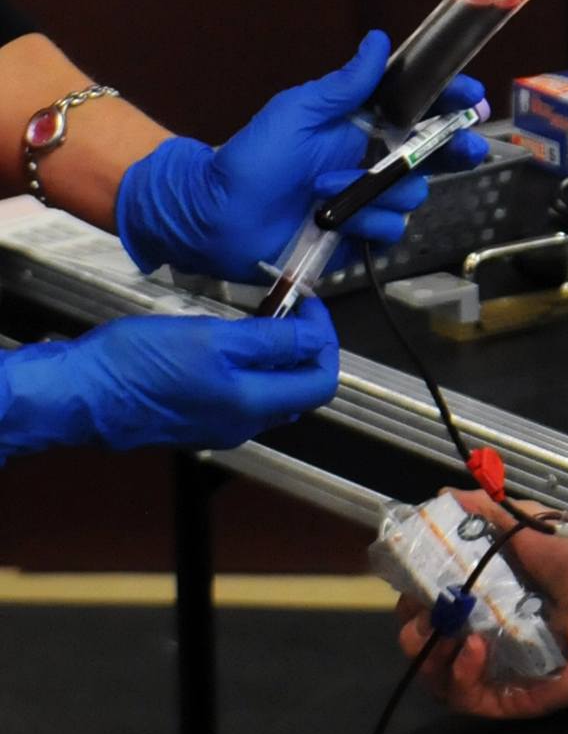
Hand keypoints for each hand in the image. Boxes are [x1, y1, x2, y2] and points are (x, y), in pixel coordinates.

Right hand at [0, 301, 338, 457]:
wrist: (77, 393)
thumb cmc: (136, 364)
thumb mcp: (213, 338)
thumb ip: (271, 341)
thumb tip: (314, 336)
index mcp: (253, 406)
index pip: (321, 381)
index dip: (324, 341)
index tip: (310, 306)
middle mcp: (242, 425)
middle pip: (298, 389)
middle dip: (302, 348)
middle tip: (287, 309)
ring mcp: (217, 426)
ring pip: (268, 392)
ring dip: (272, 357)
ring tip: (257, 321)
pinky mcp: (194, 420)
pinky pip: (236, 396)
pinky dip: (245, 369)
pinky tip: (224, 344)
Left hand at [114, 31, 488, 281]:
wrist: (218, 217)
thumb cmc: (250, 160)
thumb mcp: (295, 112)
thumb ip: (343, 85)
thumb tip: (376, 42)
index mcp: (358, 126)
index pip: (416, 109)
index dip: (447, 101)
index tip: (470, 96)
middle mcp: (369, 161)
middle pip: (433, 154)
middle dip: (453, 150)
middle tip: (466, 148)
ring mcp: (368, 198)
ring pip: (412, 196)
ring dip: (376, 193)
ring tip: (326, 190)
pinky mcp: (362, 234)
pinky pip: (390, 229)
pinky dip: (363, 224)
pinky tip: (332, 221)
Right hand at [397, 491, 567, 717]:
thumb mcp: (523, 522)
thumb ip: (482, 510)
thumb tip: (444, 495)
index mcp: (489, 604)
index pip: (433, 615)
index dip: (414, 606)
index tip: (411, 590)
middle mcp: (494, 641)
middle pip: (431, 652)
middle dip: (415, 634)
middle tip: (424, 616)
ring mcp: (508, 673)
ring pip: (445, 683)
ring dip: (433, 658)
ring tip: (444, 632)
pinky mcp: (524, 697)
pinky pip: (477, 702)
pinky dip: (464, 677)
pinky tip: (472, 647)